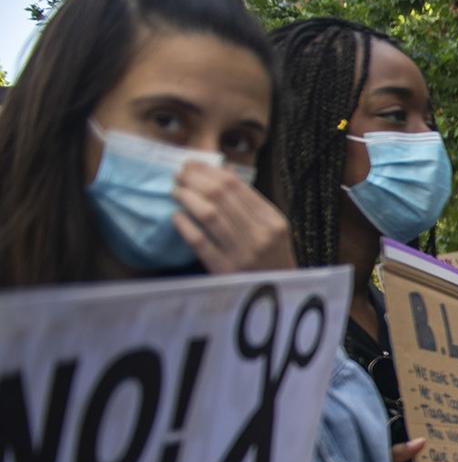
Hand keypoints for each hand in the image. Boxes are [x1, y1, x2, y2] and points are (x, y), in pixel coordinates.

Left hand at [172, 164, 294, 273]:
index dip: (209, 170)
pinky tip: (176, 216)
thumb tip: (222, 168)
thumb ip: (250, 202)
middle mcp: (260, 236)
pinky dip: (184, 225)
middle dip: (194, 179)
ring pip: (209, 214)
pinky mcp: (225, 271)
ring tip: (175, 190)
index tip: (192, 165)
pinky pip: (199, 241)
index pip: (236, 185)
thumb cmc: (270, 259)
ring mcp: (243, 254)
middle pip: (220, 195)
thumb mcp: (271, 229)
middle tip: (178, 174)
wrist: (278, 296)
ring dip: (187, 197)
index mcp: (273, 221)